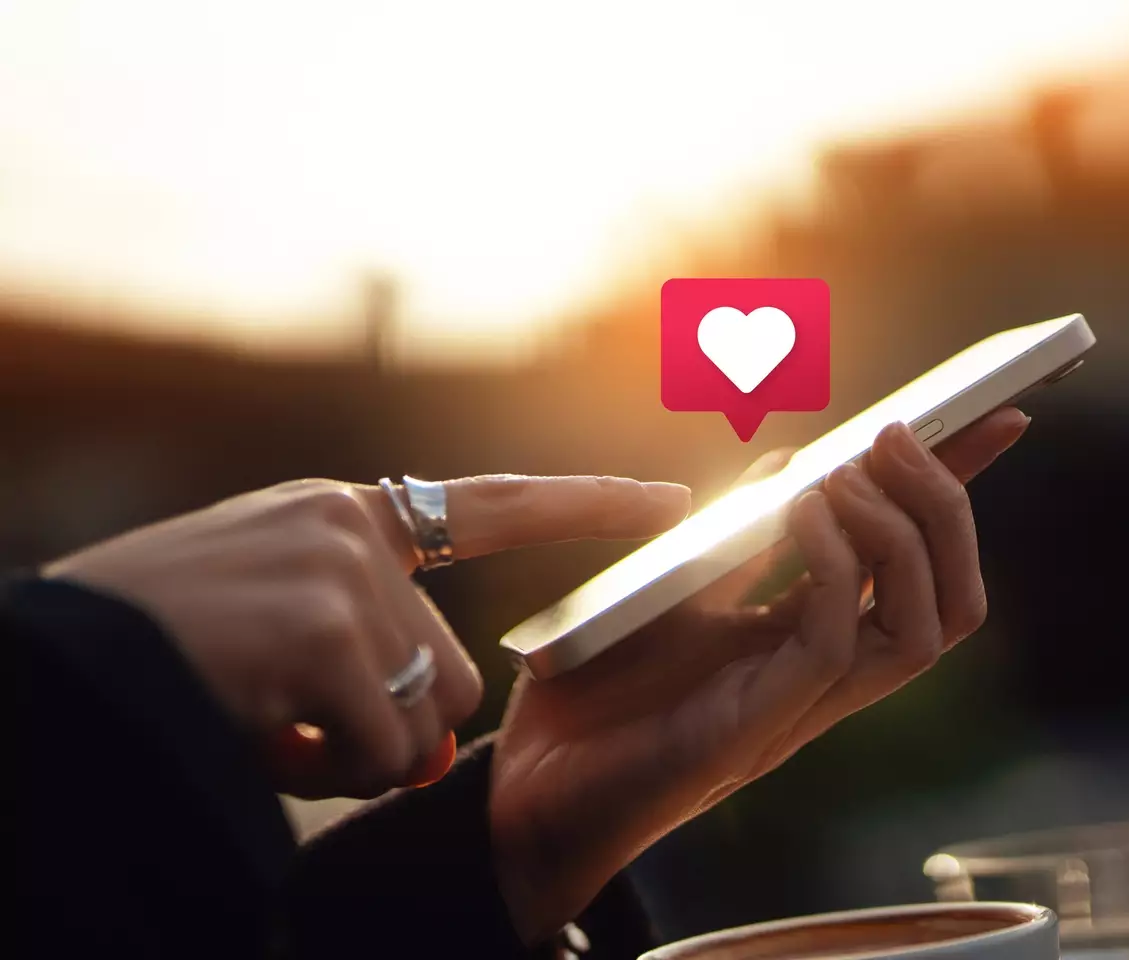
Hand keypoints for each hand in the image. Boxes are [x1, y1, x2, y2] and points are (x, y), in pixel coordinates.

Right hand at [45, 475, 689, 798]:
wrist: (51, 666)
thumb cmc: (155, 651)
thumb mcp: (265, 618)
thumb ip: (361, 649)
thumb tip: (433, 744)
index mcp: (340, 515)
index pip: (493, 505)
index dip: (589, 507)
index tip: (674, 500)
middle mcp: (350, 528)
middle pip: (450, 668)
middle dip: (388, 727)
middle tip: (294, 729)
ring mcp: (341, 573)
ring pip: (423, 714)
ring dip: (350, 755)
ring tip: (262, 728)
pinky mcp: (326, 629)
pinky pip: (378, 746)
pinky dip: (321, 774)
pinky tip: (256, 740)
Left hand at [490, 408, 1030, 942]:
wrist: (527, 791)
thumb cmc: (595, 697)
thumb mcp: (672, 591)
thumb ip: (735, 536)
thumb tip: (790, 463)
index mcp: (811, 645)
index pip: (918, 567)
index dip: (961, 495)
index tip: (995, 416)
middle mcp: (826, 679)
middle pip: (950, 601)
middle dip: (944, 505)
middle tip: (897, 436)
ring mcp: (801, 707)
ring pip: (924, 628)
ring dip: (899, 531)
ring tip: (847, 472)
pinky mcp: (760, 724)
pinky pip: (838, 639)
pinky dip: (836, 563)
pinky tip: (798, 510)